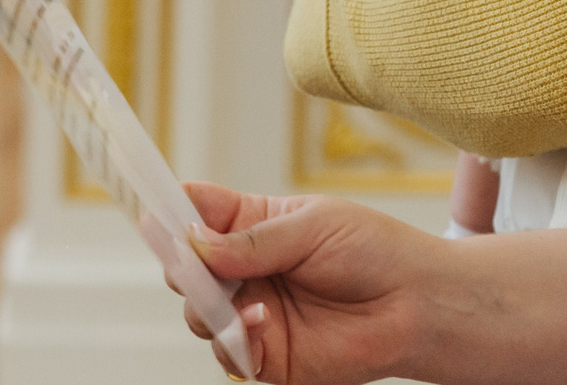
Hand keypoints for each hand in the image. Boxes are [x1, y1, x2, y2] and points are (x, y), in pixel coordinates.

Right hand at [180, 181, 438, 383]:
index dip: (171, 211)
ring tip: (249, 299)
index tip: (151, 210)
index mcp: (253, 226)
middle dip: (182, 265)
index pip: (198, 212)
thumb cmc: (373, 250)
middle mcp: (245, 271)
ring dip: (208, 307)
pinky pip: (227, 353)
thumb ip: (252, 241)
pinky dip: (234, 340)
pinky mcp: (266, 355)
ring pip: (198, 314)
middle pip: (185, 267)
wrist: (415, 304)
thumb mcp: (313, 226)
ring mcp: (252, 313)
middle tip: (194, 264)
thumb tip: (194, 244)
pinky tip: (261, 324)